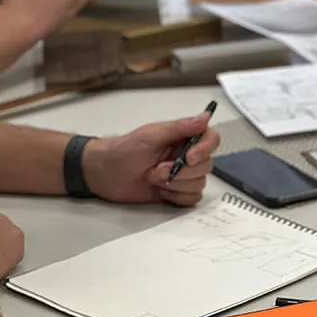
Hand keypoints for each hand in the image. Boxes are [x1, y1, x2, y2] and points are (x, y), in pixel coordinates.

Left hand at [82, 112, 220, 206]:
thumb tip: (205, 117)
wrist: (105, 174)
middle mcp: (187, 156)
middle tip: (156, 169)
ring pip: (199, 184)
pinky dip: (176, 196)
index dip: (205, 150)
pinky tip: (160, 190)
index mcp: (183, 138)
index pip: (211, 139)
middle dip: (181, 172)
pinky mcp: (178, 192)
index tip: (189, 158)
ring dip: (175, 185)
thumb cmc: (123, 151)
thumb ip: (180, 127)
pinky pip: (192, 198)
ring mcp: (183, 175)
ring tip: (153, 178)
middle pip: (206, 166)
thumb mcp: (151, 135)